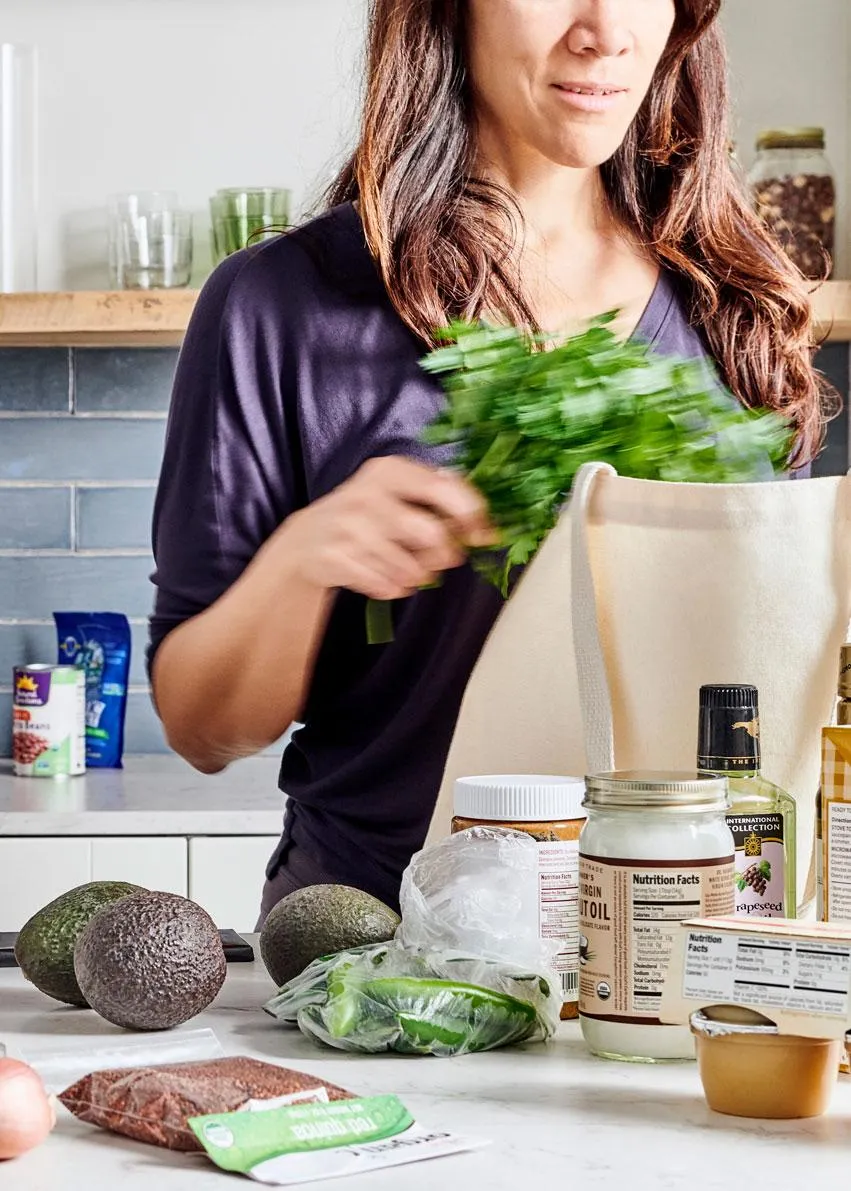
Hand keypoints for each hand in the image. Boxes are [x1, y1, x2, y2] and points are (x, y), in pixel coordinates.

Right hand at [278, 456, 496, 600]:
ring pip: (410, 568)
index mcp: (389, 471)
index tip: (484, 533)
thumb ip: (437, 496)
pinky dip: (394, 588)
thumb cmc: (366, 514)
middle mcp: (367, 495)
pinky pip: (385, 585)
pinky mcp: (336, 558)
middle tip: (443, 557)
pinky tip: (386, 577)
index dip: (471, 513)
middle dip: (445, 554)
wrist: (306, 539)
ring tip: (409, 568)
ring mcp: (349, 528)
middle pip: (431, 534)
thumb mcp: (396, 491)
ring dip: (418, 575)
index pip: (442, 488)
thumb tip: (483, 523)